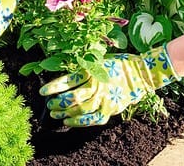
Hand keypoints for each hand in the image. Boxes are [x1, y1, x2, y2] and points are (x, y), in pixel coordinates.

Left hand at [40, 44, 179, 126]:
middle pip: (74, 98)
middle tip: (49, 105)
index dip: (54, 87)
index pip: (69, 80)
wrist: (141, 74)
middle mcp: (98, 86)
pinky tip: (69, 122)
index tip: (42, 92)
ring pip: (81, 110)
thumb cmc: (118, 64)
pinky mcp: (110, 109)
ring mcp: (105, 99)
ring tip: (55, 114)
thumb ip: (84, 68)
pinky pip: (92, 119)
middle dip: (58, 102)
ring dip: (65, 113)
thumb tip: (66, 78)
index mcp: (94, 71)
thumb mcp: (100, 60)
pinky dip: (79, 122)